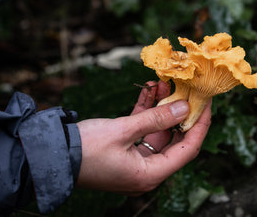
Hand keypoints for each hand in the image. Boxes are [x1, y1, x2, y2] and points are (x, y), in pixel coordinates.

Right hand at [75, 81, 210, 193]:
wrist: (48, 156)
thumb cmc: (85, 149)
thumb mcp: (124, 130)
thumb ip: (156, 118)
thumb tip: (185, 106)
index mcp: (150, 174)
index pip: (188, 149)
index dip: (200, 125)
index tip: (208, 104)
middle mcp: (146, 171)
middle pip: (175, 139)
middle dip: (180, 112)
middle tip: (188, 90)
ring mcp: (135, 161)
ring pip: (158, 131)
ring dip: (161, 107)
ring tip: (165, 82)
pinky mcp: (124, 150)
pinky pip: (142, 129)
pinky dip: (146, 111)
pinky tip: (149, 90)